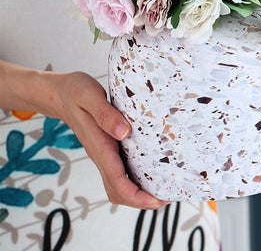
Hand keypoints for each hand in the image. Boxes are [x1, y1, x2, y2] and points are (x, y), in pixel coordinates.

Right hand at [45, 71, 169, 209]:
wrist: (60, 93)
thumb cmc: (75, 92)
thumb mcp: (90, 96)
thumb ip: (106, 114)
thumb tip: (124, 132)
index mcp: (98, 145)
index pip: (117, 181)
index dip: (136, 196)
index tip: (156, 201)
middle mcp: (100, 154)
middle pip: (118, 190)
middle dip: (141, 200)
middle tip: (167, 197)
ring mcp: (102, 153)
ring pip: (118, 183)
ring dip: (138, 192)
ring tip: (163, 188)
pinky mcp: (106, 147)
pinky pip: (119, 171)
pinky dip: (134, 178)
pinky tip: (150, 170)